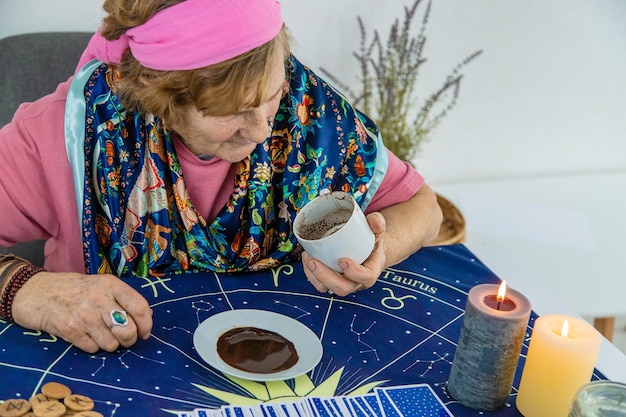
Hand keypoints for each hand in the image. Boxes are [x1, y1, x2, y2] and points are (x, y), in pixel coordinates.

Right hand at [11, 271, 152, 352]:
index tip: (145, 333)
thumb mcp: (101, 285)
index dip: (146, 324)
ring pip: (111, 344)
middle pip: (128, 330)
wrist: (35, 292)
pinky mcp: (69, 330)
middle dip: (129, 339)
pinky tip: (84, 334)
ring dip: (109, 344)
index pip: (139, 306)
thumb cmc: (75, 290)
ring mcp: (83, 315)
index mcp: (111, 284)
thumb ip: (124, 299)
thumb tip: (146, 318)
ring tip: (100, 334)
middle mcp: (99, 298)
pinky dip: (91, 346)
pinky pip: (92, 349)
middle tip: (123, 338)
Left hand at [302, 212, 386, 295]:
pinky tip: (307, 258)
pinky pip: (319, 284)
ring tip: (307, 258)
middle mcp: (355, 283)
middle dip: (325, 277)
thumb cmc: (372, 245)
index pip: (365, 277)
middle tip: (313, 262)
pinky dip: (310, 273)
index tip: (342, 260)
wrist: (368, 255)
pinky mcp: (331, 282)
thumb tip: (373, 218)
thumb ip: (378, 225)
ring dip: (314, 275)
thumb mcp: (378, 234)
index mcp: (370, 272)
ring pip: (326, 288)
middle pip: (342, 288)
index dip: (353, 271)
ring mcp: (342, 284)